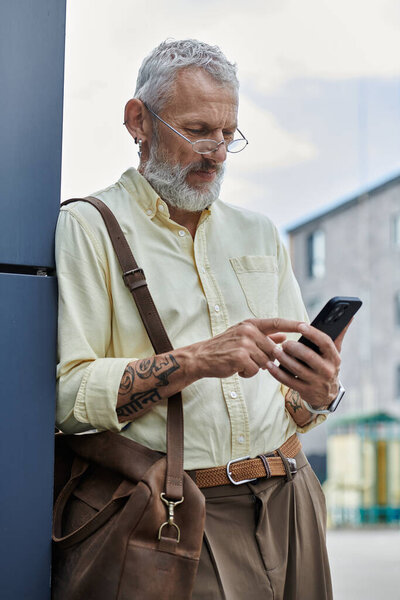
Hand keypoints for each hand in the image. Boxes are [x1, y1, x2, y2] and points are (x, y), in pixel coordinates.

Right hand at [182, 318, 305, 381]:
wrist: (201, 357)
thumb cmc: (224, 348)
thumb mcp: (243, 336)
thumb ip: (265, 336)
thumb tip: (284, 336)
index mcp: (250, 324)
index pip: (277, 322)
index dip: (293, 324)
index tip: (307, 325)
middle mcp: (248, 331)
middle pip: (272, 349)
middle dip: (264, 359)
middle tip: (248, 359)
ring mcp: (244, 343)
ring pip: (264, 361)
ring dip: (254, 367)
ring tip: (239, 363)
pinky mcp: (240, 356)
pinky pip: (254, 370)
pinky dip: (247, 373)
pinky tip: (235, 368)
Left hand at [266, 321, 351, 409]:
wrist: (327, 394)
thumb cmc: (327, 365)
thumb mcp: (335, 353)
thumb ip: (338, 334)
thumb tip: (349, 315)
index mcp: (334, 358)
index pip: (325, 343)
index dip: (313, 333)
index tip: (300, 325)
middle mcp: (327, 370)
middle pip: (309, 356)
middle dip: (294, 348)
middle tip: (284, 342)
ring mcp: (316, 382)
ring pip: (297, 369)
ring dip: (284, 359)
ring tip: (275, 350)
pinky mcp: (305, 391)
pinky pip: (288, 381)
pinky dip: (277, 373)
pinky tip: (270, 365)